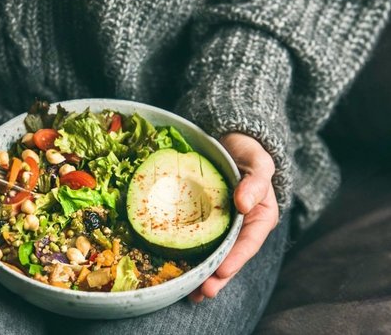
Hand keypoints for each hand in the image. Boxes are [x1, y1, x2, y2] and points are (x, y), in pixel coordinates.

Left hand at [189, 133, 278, 302]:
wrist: (230, 143)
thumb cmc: (248, 153)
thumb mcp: (259, 163)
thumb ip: (256, 182)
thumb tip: (244, 203)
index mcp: (259, 218)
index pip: (249, 243)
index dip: (236, 259)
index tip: (222, 271)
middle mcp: (241, 227)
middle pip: (230, 257)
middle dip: (217, 277)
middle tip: (202, 292)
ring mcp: (221, 227)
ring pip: (213, 255)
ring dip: (202, 275)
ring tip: (190, 294)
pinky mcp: (203, 222)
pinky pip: (196, 242)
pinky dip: (188, 258)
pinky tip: (177, 271)